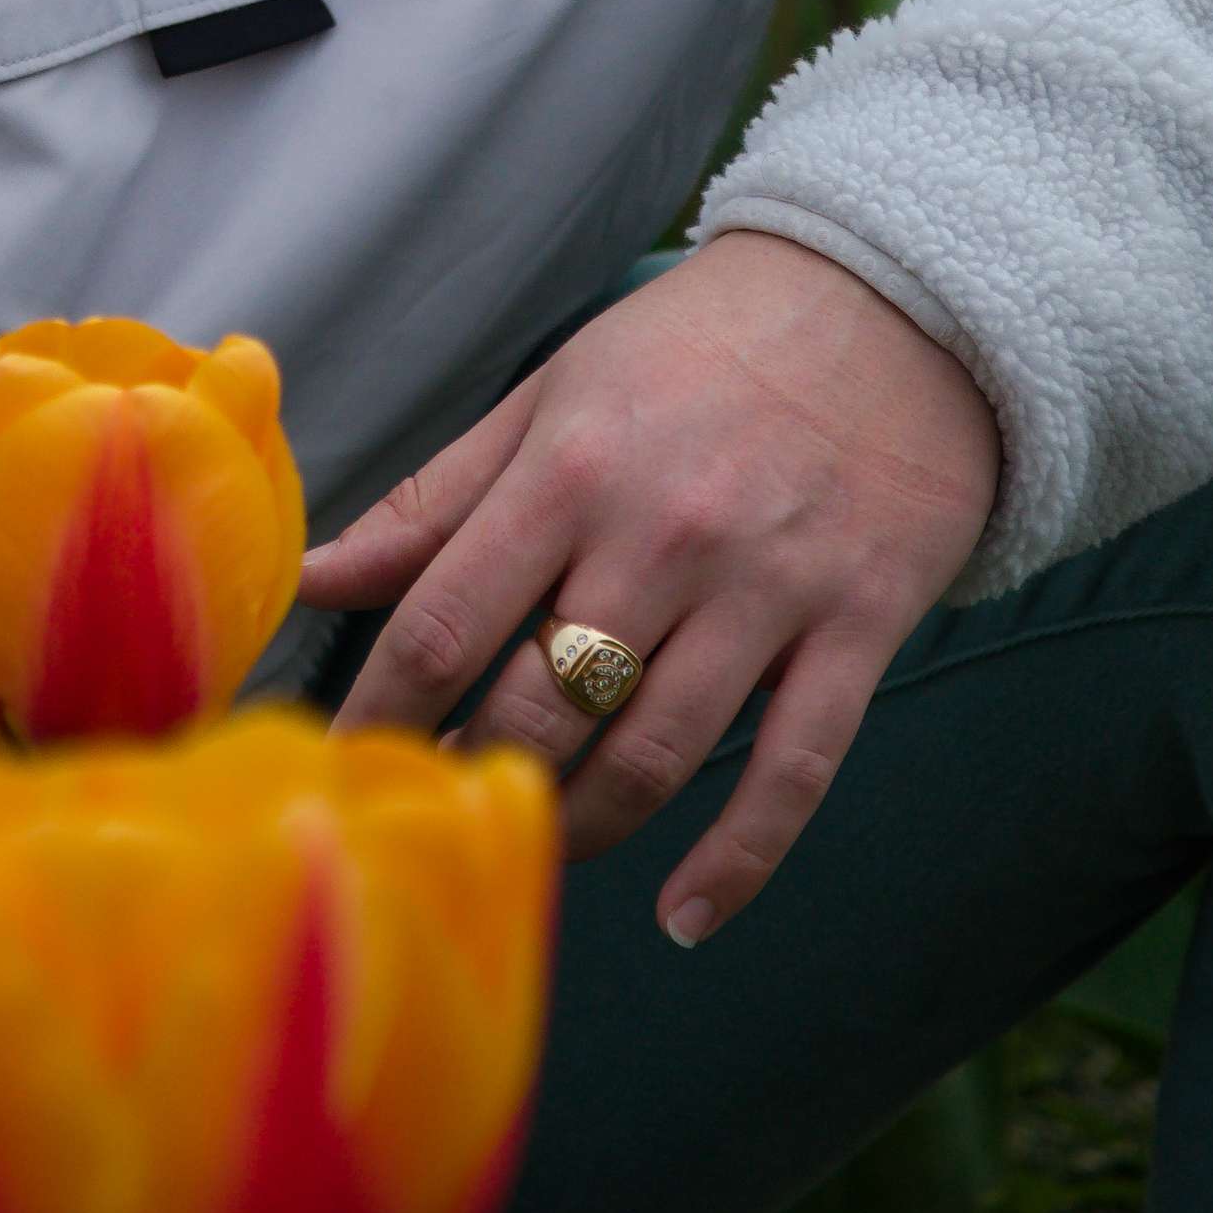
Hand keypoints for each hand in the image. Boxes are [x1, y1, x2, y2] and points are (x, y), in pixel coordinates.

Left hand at [304, 228, 998, 947]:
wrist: (897, 296)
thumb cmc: (699, 345)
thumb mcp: (556, 395)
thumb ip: (439, 499)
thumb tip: (315, 578)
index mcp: (571, 470)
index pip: (441, 624)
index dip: (379, 715)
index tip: (340, 771)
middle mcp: (663, 536)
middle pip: (539, 711)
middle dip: (476, 780)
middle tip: (445, 817)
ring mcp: (767, 589)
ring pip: (653, 759)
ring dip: (584, 827)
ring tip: (544, 848)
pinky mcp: (859, 626)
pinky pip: (792, 772)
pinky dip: (737, 861)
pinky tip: (685, 916)